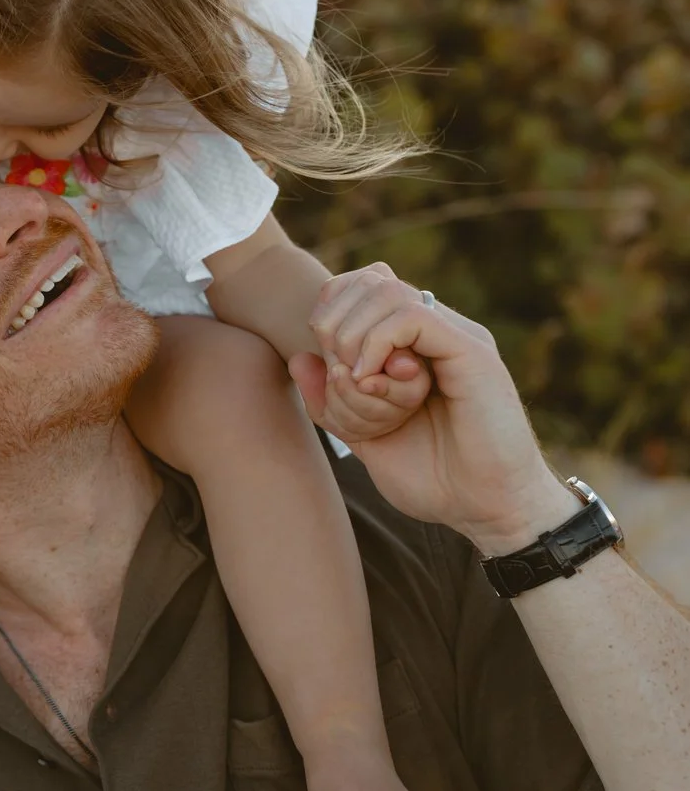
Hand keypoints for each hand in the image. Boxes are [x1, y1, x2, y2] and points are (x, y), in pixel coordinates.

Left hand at [288, 264, 570, 549]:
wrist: (491, 510)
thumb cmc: (437, 481)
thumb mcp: (367, 440)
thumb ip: (333, 403)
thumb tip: (299, 358)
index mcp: (416, 347)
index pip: (362, 287)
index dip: (330, 315)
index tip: (326, 367)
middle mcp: (439, 332)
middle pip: (369, 281)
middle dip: (334, 324)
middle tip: (337, 375)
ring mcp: (456, 337)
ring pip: (386, 291)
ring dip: (352, 335)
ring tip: (354, 381)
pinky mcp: (472, 351)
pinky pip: (411, 317)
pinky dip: (376, 343)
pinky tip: (369, 380)